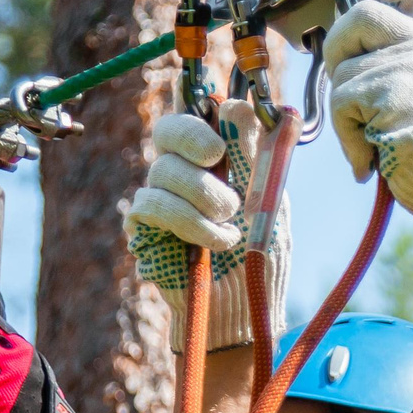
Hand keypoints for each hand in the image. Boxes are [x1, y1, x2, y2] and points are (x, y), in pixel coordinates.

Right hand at [126, 109, 288, 351]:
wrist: (245, 309)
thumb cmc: (261, 257)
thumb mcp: (269, 201)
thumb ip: (255, 154)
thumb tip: (242, 104)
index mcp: (218, 159)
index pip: (199, 114)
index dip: (207, 112)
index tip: (230, 130)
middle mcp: (185, 172)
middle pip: (168, 129)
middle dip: (192, 137)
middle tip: (216, 155)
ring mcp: (161, 196)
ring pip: (163, 170)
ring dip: (203, 198)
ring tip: (231, 229)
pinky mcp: (143, 226)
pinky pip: (150, 204)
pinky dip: (188, 222)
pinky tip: (213, 243)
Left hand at [326, 0, 412, 238]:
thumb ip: (402, 59)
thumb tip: (351, 39)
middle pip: (360, 14)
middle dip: (339, 44)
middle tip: (346, 79)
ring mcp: (407, 65)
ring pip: (342, 67)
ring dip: (344, 105)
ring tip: (371, 130)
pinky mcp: (386, 92)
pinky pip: (340, 102)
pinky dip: (346, 134)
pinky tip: (367, 152)